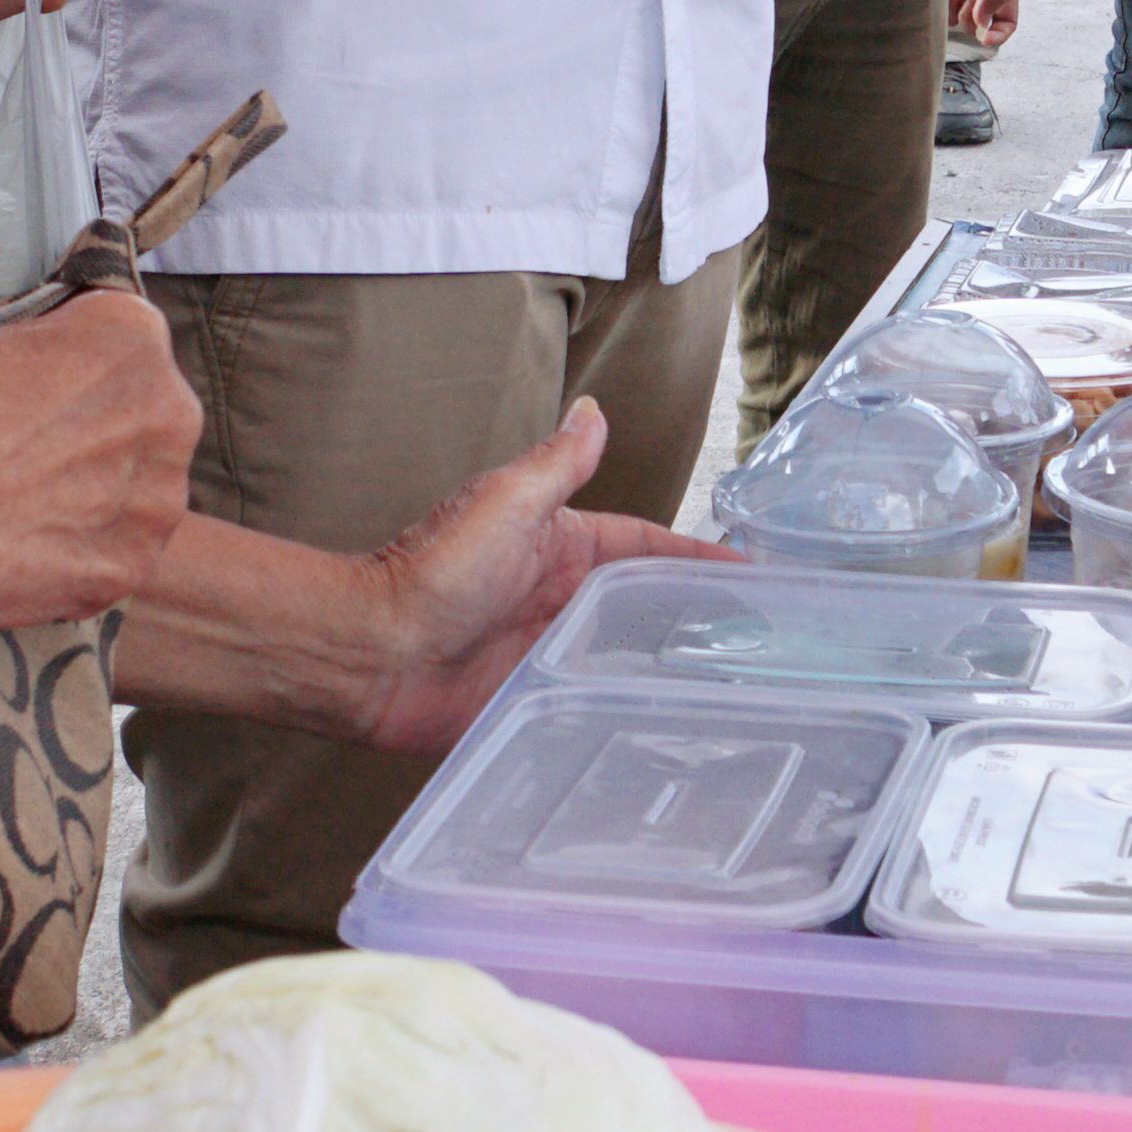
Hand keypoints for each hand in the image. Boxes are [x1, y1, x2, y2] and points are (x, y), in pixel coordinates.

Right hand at [0, 290, 199, 632]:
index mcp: (127, 335)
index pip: (115, 329)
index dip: (73, 349)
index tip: (42, 372)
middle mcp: (167, 410)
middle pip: (140, 408)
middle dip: (95, 421)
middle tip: (31, 445)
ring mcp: (159, 496)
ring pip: (137, 484)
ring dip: (96, 490)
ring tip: (23, 504)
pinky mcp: (135, 565)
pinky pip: (114, 549)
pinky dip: (79, 552)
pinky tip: (25, 550)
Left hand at [346, 400, 725, 753]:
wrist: (372, 653)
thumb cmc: (433, 570)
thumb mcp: (507, 502)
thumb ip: (558, 463)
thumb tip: (593, 409)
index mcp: (559, 545)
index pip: (645, 543)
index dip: (694, 553)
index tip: (747, 568)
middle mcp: (559, 597)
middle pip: (642, 602)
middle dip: (694, 612)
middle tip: (758, 636)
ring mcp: (547, 649)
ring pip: (625, 655)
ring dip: (667, 664)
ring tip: (730, 685)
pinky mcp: (532, 698)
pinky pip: (591, 701)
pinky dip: (625, 707)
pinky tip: (665, 722)